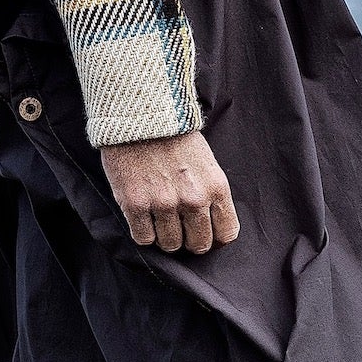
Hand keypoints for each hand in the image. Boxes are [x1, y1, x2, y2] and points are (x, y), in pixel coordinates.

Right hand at [100, 131, 239, 254]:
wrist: (140, 116)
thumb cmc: (175, 137)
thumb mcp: (207, 162)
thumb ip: (211, 193)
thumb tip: (211, 224)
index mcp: (216, 187)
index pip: (226, 233)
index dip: (215, 238)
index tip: (205, 233)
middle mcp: (193, 199)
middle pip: (198, 245)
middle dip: (190, 240)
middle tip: (180, 229)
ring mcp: (163, 203)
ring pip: (170, 244)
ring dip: (165, 237)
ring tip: (160, 220)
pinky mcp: (135, 205)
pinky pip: (143, 238)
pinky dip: (143, 232)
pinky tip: (143, 217)